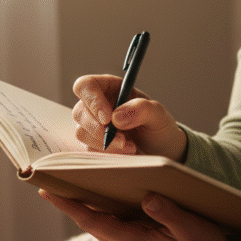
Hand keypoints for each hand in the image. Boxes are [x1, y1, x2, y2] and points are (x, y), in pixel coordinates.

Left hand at [40, 190, 230, 240]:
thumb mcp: (192, 229)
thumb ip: (168, 214)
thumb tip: (147, 196)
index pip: (93, 222)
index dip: (69, 206)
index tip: (48, 190)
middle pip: (90, 220)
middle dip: (69, 201)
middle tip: (48, 180)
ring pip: (99, 221)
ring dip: (83, 203)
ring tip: (65, 181)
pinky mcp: (139, 240)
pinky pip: (112, 221)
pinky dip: (100, 206)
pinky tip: (97, 191)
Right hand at [72, 74, 186, 161]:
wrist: (161, 151)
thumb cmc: (157, 126)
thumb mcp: (158, 114)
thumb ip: (141, 109)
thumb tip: (116, 116)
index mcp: (109, 88)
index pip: (87, 85)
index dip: (92, 100)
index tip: (107, 118)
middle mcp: (96, 105)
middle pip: (80, 111)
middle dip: (100, 129)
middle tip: (123, 140)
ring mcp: (92, 126)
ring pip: (81, 133)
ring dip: (105, 144)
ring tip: (130, 147)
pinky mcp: (92, 145)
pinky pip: (88, 150)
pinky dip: (106, 154)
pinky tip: (124, 153)